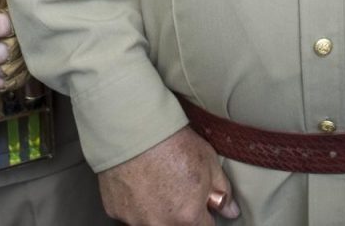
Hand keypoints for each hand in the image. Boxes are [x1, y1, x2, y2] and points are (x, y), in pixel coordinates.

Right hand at [98, 127, 238, 224]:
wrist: (133, 128)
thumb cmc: (171, 142)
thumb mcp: (209, 161)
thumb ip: (221, 191)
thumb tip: (230, 211)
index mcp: (188, 217)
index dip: (204, 214)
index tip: (200, 202)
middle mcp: (161, 224)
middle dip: (180, 214)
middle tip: (176, 189)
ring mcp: (134, 220)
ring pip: (152, 222)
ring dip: (156, 211)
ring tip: (155, 182)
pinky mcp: (114, 210)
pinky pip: (129, 214)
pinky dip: (135, 203)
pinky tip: (137, 182)